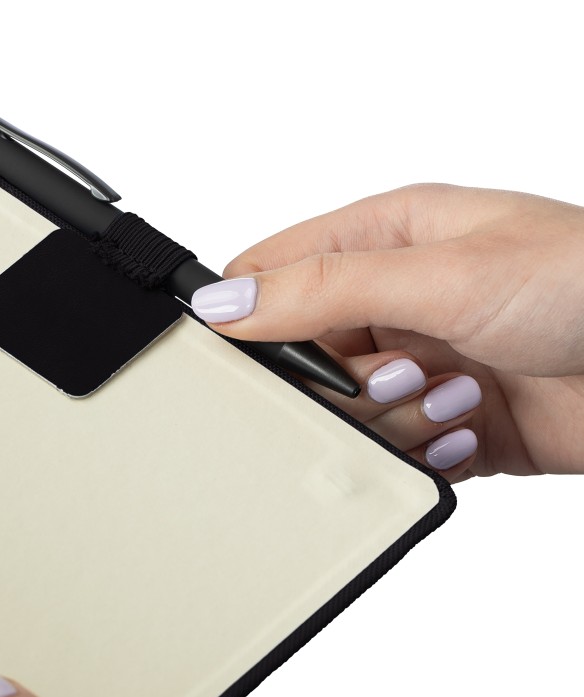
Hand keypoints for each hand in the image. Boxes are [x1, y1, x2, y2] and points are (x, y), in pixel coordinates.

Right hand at [191, 184, 583, 480]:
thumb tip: (224, 305)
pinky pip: (392, 454)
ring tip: (459, 394)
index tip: (266, 359)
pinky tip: (473, 425)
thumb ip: (324, 289)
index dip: (250, 319)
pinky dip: (425, 453)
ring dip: (397, 420)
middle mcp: (395, 302)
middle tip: (400, 373)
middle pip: (301, 361)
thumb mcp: (442, 275)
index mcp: (385, 239)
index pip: (271, 275)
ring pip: (344, 416)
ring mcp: (418, 365)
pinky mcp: (442, 424)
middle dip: (344, 382)